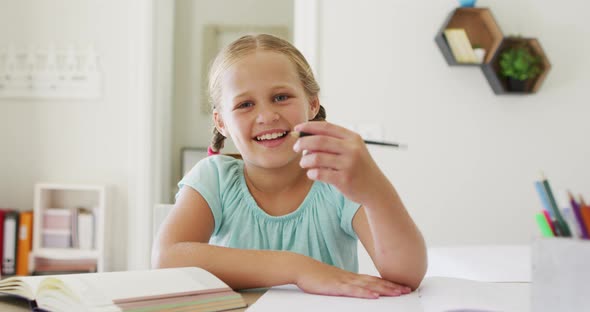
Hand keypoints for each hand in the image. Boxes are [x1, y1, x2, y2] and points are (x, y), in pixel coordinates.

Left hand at [293, 121, 388, 204]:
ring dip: (305, 160)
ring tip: (304, 163)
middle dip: (303, 142)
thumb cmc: (359, 168)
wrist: (375, 189)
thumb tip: (305, 140)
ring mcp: (348, 164)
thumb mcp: (353, 149)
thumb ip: (334, 142)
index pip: (326, 127)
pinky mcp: (344, 179)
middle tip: (295, 147)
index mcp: (352, 138)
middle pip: (319, 141)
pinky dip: (311, 173)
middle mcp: (352, 149)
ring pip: (316, 158)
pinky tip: (312, 174)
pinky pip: (319, 174)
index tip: (297, 128)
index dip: (309, 126)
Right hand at [295, 256, 411, 297]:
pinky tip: (374, 296)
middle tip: (408, 289)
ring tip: (399, 292)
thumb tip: (357, 290)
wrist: (301, 267)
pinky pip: (353, 290)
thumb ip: (346, 285)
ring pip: (368, 286)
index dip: (389, 283)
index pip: (374, 280)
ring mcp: (344, 281)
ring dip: (385, 289)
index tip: (402, 286)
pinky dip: (365, 293)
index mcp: (351, 277)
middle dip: (393, 286)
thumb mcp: (334, 281)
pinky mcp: (336, 286)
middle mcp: (351, 278)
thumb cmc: (316, 276)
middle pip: (376, 282)